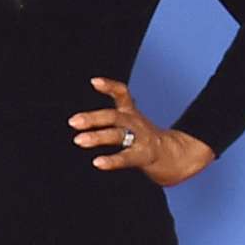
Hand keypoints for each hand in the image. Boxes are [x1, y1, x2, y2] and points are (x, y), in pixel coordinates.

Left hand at [68, 77, 213, 185]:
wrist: (172, 155)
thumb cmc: (143, 136)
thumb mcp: (130, 118)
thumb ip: (116, 106)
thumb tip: (93, 90)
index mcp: (131, 113)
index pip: (122, 93)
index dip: (109, 86)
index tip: (94, 82)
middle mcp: (135, 123)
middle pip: (114, 117)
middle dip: (93, 118)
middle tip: (73, 122)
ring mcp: (140, 138)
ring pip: (117, 136)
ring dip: (97, 137)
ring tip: (79, 140)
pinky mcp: (143, 155)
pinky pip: (126, 157)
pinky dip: (112, 160)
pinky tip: (97, 162)